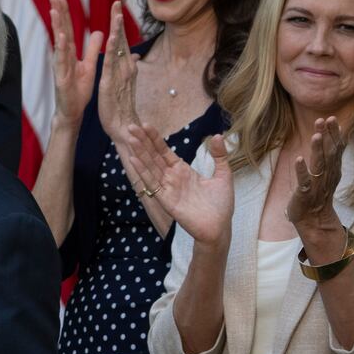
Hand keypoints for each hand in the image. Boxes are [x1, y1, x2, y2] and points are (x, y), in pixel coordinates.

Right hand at [47, 0, 101, 130]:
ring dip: (57, 27)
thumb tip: (99, 31)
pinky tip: (61, 37)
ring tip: (55, 11)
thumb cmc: (78, 90)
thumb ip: (93, 49)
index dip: (65, 14)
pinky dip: (61, 49)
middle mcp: (63, 57)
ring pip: (58, 43)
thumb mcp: (90, 66)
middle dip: (57, 14)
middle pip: (60, 31)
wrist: (73, 111)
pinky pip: (61, 62)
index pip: (67, 29)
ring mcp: (60, 67)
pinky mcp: (61, 78)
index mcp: (70, 54)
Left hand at [98, 1, 141, 143]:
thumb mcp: (124, 82)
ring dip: (117, 29)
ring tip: (116, 13)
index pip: (122, 40)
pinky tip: (110, 38)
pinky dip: (110, 50)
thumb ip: (128, 67)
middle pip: (122, 39)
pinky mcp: (110, 82)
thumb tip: (134, 56)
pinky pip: (110, 63)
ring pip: (118, 48)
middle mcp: (126, 67)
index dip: (119, 23)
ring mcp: (119, 74)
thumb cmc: (122, 106)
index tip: (117, 6)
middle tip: (117, 1)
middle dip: (119, 20)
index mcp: (125, 66)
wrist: (124, 127)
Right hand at [120, 130, 234, 248]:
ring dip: (139, 153)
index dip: (155, 139)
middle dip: (142, 141)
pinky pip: (152, 184)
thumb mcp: (223, 175)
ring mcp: (167, 188)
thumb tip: (216, 135)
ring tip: (130, 138)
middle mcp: (172, 178)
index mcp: (182, 171)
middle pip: (153, 156)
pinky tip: (134, 160)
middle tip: (131, 126)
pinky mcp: (165, 200)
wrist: (219, 228)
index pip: (164, 151)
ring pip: (150, 167)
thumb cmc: (221, 205)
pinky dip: (142, 172)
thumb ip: (219, 155)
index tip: (146, 125)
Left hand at [285, 116, 346, 236]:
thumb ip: (330, 155)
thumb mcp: (326, 172)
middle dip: (327, 136)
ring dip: (317, 149)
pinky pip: (304, 181)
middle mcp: (328, 175)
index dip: (334, 133)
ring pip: (319, 165)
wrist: (313, 219)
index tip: (332, 117)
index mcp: (333, 169)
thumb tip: (335, 135)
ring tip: (315, 135)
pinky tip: (298, 159)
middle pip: (330, 153)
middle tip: (324, 119)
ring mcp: (317, 184)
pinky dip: (301, 170)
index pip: (336, 148)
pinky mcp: (305, 194)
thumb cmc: (317, 193)